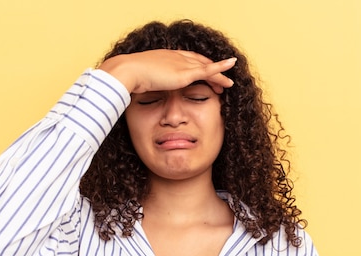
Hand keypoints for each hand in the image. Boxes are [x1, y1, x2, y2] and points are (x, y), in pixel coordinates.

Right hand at [98, 49, 235, 93]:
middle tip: (220, 80)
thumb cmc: (129, 78)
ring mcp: (182, 64)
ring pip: (206, 67)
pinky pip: (209, 70)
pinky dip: (221, 68)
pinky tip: (232, 66)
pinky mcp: (186, 72)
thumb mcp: (140, 82)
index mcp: (165, 58)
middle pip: (199, 62)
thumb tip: (140, 92)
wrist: (129, 72)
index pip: (186, 61)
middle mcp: (176, 57)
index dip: (196, 67)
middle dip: (210, 70)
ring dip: (219, 74)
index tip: (202, 74)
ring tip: (228, 83)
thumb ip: (145, 85)